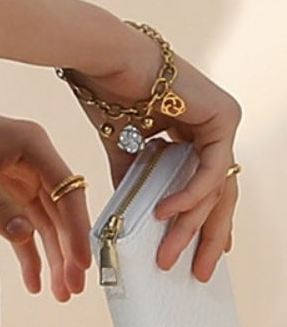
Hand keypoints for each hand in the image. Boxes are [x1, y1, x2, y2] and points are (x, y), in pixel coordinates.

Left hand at [0, 112, 92, 300]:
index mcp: (33, 144)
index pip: (67, 191)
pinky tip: (34, 283)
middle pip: (60, 211)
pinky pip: (24, 228)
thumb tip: (25, 235)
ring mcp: (21, 178)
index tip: (83, 263)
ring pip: (45, 224)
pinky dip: (29, 254)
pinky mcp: (7, 194)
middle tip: (72, 288)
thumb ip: (0, 206)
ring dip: (53, 258)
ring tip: (60, 294)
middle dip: (68, 251)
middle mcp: (33, 161)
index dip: (78, 228)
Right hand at [69, 40, 242, 282]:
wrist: (103, 56)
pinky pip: (212, 169)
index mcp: (190, 125)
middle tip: (197, 270)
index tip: (199, 253)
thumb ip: (133, 176)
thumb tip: (130, 213)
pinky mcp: (223, 116)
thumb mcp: (123, 145)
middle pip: (219, 191)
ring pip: (217, 186)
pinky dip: (190, 195)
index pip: (206, 182)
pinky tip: (166, 212)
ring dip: (193, 224)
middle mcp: (212, 122)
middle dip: (207, 235)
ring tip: (170, 252)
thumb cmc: (107, 88)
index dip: (202, 219)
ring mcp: (221, 118)